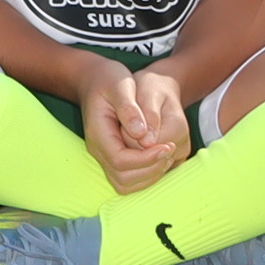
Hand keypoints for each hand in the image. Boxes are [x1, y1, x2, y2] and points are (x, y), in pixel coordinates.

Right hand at [82, 62, 189, 191]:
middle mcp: (98, 150)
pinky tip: (159, 157)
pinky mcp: (113, 158)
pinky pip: (129, 180)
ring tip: (166, 154)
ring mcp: (104, 156)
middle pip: (123, 179)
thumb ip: (129, 108)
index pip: (120, 161)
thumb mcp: (119, 84)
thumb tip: (140, 133)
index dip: (146, 159)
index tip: (168, 145)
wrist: (94, 80)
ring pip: (125, 185)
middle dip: (151, 169)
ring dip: (150, 176)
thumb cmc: (108, 79)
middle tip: (169, 149)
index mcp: (98, 133)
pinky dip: (147, 175)